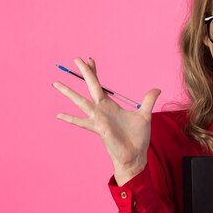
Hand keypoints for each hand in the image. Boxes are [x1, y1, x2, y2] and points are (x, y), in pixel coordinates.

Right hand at [53, 57, 160, 184]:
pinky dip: (70, 118)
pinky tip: (58, 114)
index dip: (95, 73)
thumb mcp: (144, 115)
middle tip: (75, 58)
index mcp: (110, 106)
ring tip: (55, 83)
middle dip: (84, 73)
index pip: (100, 85)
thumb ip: (148, 101)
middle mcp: (101, 110)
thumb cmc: (137, 137)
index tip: (89, 60)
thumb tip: (157, 89)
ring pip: (81, 101)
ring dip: (69, 92)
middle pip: (91, 86)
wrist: (135, 155)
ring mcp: (98, 119)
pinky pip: (82, 122)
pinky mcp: (99, 128)